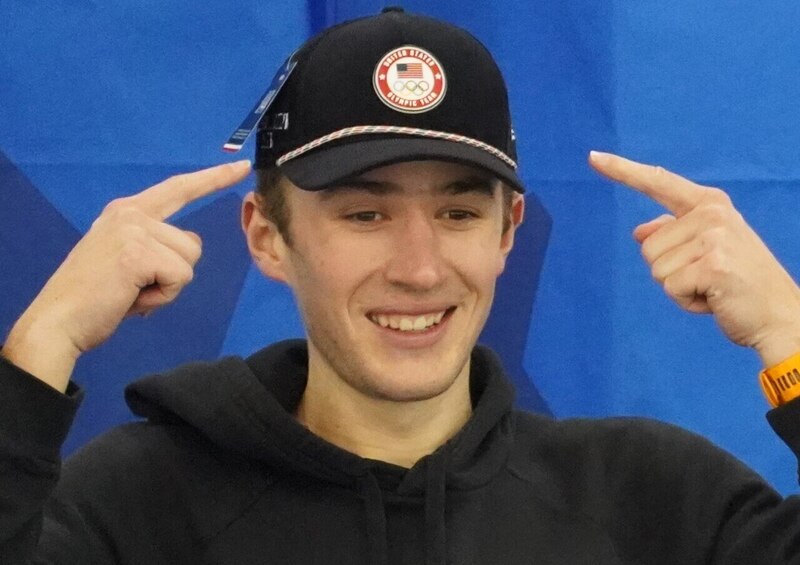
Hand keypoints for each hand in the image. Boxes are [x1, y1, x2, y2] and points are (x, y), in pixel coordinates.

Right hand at [2, 160, 250, 390]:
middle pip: (192, 245)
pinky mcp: (138, 252)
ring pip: (189, 262)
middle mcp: (131, 214)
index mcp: (127, 212)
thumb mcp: (128, 260)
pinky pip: (180, 278)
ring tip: (131, 292)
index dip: (213, 179)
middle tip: (134, 288)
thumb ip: (157, 245)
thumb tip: (191, 244)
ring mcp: (134, 230)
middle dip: (173, 275)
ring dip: (167, 288)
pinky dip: (162, 298)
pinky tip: (133, 299)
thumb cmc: (95, 298)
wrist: (59, 321)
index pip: (179, 188)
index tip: (241, 167)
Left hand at [589, 151, 799, 367]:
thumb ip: (673, 235)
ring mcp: (714, 237)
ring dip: (679, 288)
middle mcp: (712, 214)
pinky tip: (714, 300)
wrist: (779, 316)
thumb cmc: (738, 284)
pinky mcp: (713, 265)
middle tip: (708, 278)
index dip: (622, 171)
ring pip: (656, 269)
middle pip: (648, 247)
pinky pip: (670, 287)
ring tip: (712, 288)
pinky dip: (686, 302)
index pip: (658, 182)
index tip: (592, 157)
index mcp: (709, 204)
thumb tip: (639, 231)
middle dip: (670, 272)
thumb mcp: (706, 251)